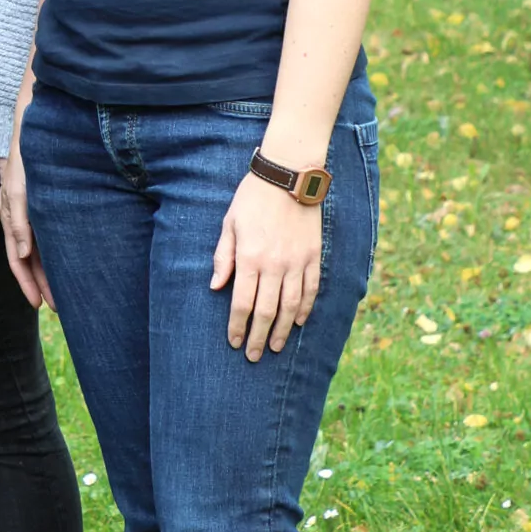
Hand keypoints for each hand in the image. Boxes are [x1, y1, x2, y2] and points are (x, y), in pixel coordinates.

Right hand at [0, 141, 55, 310]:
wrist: (36, 135)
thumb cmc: (24, 162)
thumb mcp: (18, 191)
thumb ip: (18, 223)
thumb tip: (22, 254)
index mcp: (12, 221)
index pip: (18, 261)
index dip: (26, 283)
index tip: (37, 304)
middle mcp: (22, 222)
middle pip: (31, 262)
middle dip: (42, 285)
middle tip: (60, 307)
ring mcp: (34, 216)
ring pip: (41, 253)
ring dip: (50, 274)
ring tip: (66, 294)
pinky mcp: (46, 207)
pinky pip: (49, 238)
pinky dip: (57, 255)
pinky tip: (68, 264)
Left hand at [211, 173, 323, 358]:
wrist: (288, 175)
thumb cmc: (252, 198)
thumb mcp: (229, 224)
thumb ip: (223, 257)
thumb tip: (216, 287)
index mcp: (249, 258)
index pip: (241, 303)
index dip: (236, 326)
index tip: (233, 342)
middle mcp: (274, 265)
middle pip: (266, 311)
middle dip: (257, 337)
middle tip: (252, 356)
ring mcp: (297, 262)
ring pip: (290, 307)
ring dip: (282, 331)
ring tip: (274, 347)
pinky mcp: (314, 257)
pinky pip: (311, 290)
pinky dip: (305, 309)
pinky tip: (299, 323)